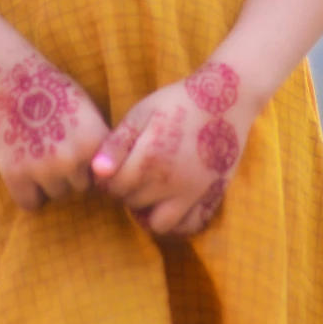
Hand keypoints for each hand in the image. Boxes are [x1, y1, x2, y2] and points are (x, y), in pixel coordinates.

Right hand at [0, 54, 111, 210]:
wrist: (12, 79)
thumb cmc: (53, 91)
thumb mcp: (88, 112)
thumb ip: (98, 144)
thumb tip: (106, 177)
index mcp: (94, 143)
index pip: (103, 175)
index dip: (91, 164)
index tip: (79, 151)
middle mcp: (72, 160)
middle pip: (80, 187)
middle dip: (70, 173)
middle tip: (54, 149)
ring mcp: (44, 169)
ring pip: (56, 194)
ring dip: (49, 182)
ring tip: (38, 154)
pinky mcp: (16, 175)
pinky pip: (30, 203)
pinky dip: (27, 192)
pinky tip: (24, 170)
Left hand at [90, 59, 250, 237]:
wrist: (225, 98)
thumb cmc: (177, 102)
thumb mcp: (142, 113)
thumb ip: (117, 144)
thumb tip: (97, 173)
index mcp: (149, 158)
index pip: (114, 187)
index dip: (109, 180)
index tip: (114, 170)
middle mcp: (171, 181)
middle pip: (134, 204)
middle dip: (128, 193)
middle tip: (134, 176)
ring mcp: (194, 192)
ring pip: (159, 224)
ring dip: (150, 212)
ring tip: (151, 192)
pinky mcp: (213, 196)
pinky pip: (190, 225)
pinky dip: (178, 222)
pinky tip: (173, 203)